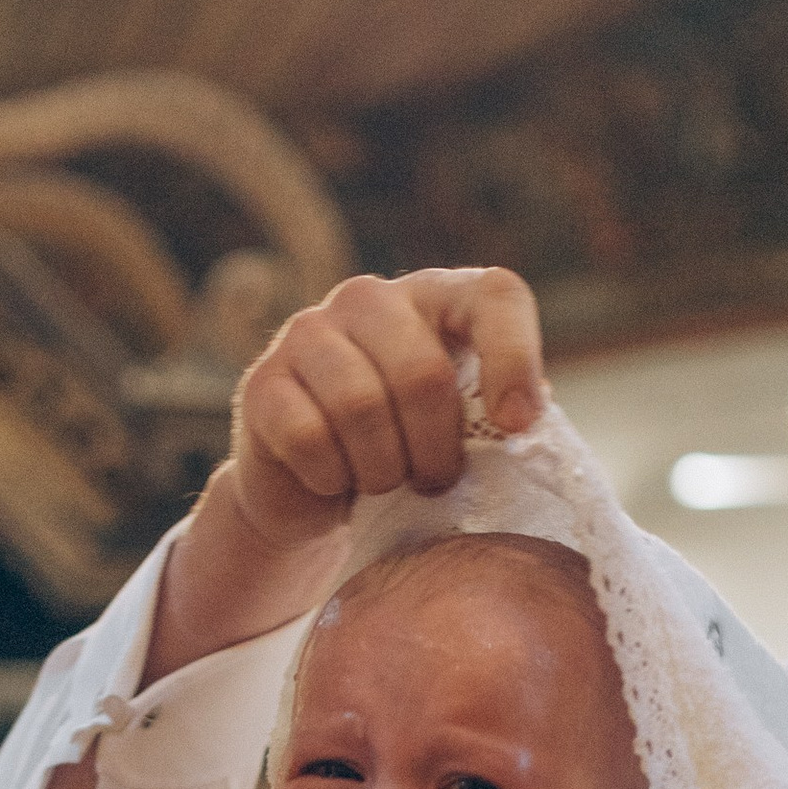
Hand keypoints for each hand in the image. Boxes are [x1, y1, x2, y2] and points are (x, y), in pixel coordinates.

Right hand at [147, 266, 546, 679]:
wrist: (313, 492)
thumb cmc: (406, 453)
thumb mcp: (464, 428)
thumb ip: (498, 414)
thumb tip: (525, 419)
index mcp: (436, 297)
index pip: (494, 296)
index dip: (515, 357)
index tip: (518, 425)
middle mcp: (370, 299)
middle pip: (422, 374)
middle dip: (436, 450)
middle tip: (434, 482)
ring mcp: (308, 332)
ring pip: (361, 409)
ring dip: (382, 470)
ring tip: (384, 483)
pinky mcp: (262, 381)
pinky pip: (309, 438)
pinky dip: (332, 479)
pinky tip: (335, 482)